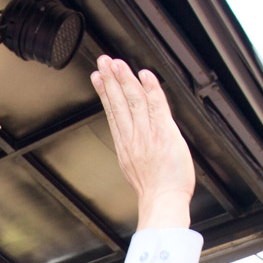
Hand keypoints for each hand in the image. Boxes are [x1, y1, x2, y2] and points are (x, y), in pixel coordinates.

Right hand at [90, 56, 193, 231]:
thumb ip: (135, 152)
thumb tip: (136, 143)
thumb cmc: (155, 191)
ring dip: (125, 79)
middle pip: (118, 103)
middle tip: (103, 61)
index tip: (98, 77)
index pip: (113, 113)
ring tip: (117, 63)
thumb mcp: (137, 170)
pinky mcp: (164, 133)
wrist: (163, 201)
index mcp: (126, 146)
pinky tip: (144, 75)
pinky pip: (156, 106)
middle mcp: (133, 137)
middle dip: (110, 79)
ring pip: (133, 101)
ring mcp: (147, 134)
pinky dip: (151, 89)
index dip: (104, 93)